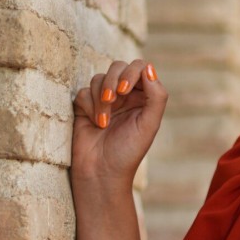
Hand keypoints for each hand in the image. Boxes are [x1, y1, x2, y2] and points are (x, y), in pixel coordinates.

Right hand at [71, 59, 166, 187]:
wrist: (101, 172)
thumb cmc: (128, 151)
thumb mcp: (149, 124)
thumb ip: (156, 96)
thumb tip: (148, 67)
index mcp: (144, 98)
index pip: (140, 68)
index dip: (132, 73)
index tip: (125, 91)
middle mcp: (125, 96)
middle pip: (118, 67)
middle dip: (113, 80)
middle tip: (113, 99)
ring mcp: (104, 99)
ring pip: (99, 78)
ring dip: (100, 98)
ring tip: (103, 122)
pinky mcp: (85, 106)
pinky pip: (83, 91)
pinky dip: (89, 105)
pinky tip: (95, 124)